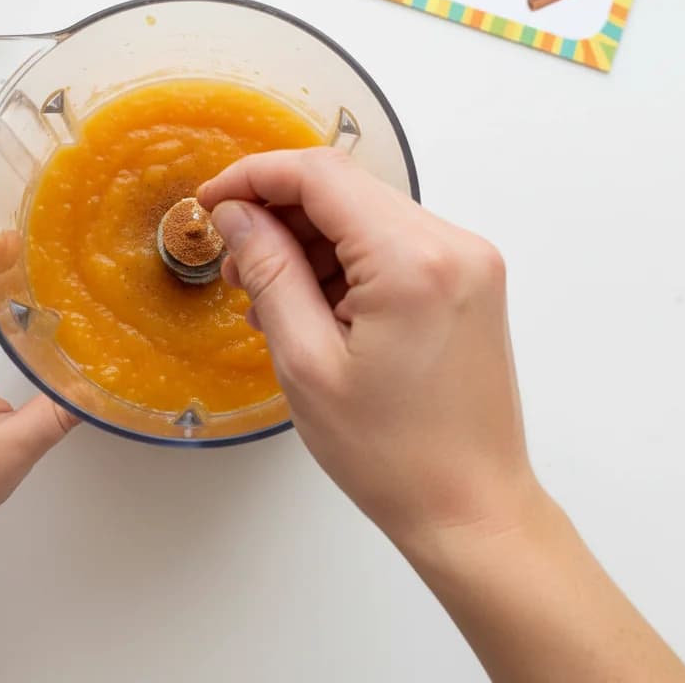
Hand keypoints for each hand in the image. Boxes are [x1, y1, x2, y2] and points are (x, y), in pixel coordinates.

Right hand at [199, 148, 536, 554]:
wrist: (472, 508)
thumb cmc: (394, 455)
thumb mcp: (306, 362)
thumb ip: (269, 272)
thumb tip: (236, 214)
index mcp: (414, 261)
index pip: (321, 175)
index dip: (255, 176)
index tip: (212, 200)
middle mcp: (453, 244)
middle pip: (344, 189)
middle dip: (278, 214)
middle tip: (234, 262)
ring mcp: (468, 259)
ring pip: (365, 214)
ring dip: (309, 242)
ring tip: (267, 296)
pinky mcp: (469, 278)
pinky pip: (391, 243)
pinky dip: (345, 261)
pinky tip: (311, 305)